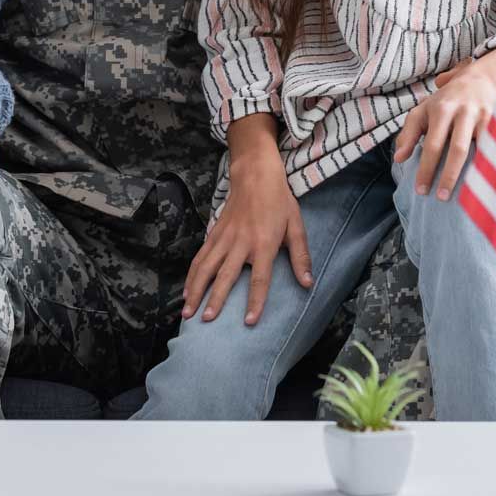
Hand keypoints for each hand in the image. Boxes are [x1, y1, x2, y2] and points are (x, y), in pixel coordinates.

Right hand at [182, 136, 311, 325]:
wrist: (255, 174)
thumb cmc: (279, 201)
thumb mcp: (296, 227)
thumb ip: (300, 256)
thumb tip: (308, 284)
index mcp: (264, 243)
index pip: (260, 278)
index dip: (255, 301)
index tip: (249, 322)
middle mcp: (241, 242)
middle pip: (225, 276)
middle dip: (215, 299)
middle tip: (206, 321)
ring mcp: (224, 237)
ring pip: (206, 267)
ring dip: (196, 290)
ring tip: (188, 312)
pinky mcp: (214, 232)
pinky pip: (200, 257)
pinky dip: (192, 274)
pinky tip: (186, 290)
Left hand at [394, 47, 495, 201]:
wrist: (483, 76)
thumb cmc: (448, 99)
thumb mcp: (424, 110)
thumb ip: (409, 134)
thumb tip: (398, 159)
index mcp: (441, 109)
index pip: (432, 145)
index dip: (426, 169)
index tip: (420, 190)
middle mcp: (463, 111)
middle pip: (457, 149)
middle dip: (449, 175)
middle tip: (441, 198)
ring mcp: (485, 115)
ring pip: (481, 149)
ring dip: (475, 173)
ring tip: (469, 197)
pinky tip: (495, 181)